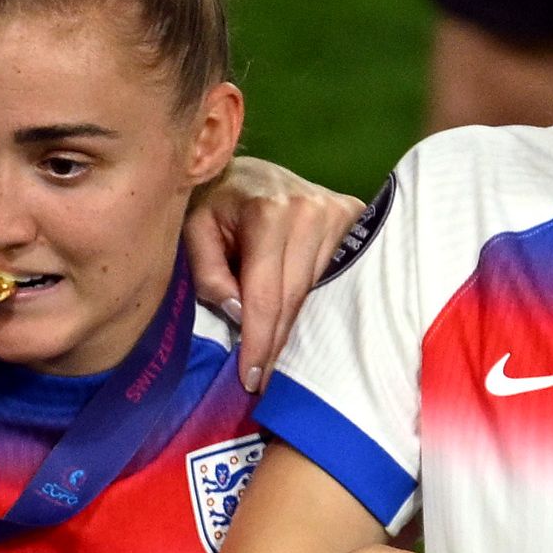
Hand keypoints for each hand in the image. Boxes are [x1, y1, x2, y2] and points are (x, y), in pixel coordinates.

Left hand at [187, 157, 365, 387]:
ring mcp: (340, 213)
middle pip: (297, 299)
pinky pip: (342, 276)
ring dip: (302, 328)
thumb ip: (208, 272)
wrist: (253, 169)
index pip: (266, 294)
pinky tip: (315, 330)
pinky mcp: (356, 218)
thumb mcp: (195, 230)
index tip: (252, 379)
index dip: (259, 341)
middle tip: (266, 383)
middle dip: (279, 344)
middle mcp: (311, 210)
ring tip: (285, 361)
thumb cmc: (218, 203)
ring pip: (321, 292)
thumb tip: (239, 312)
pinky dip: (326, 304)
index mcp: (268, 212)